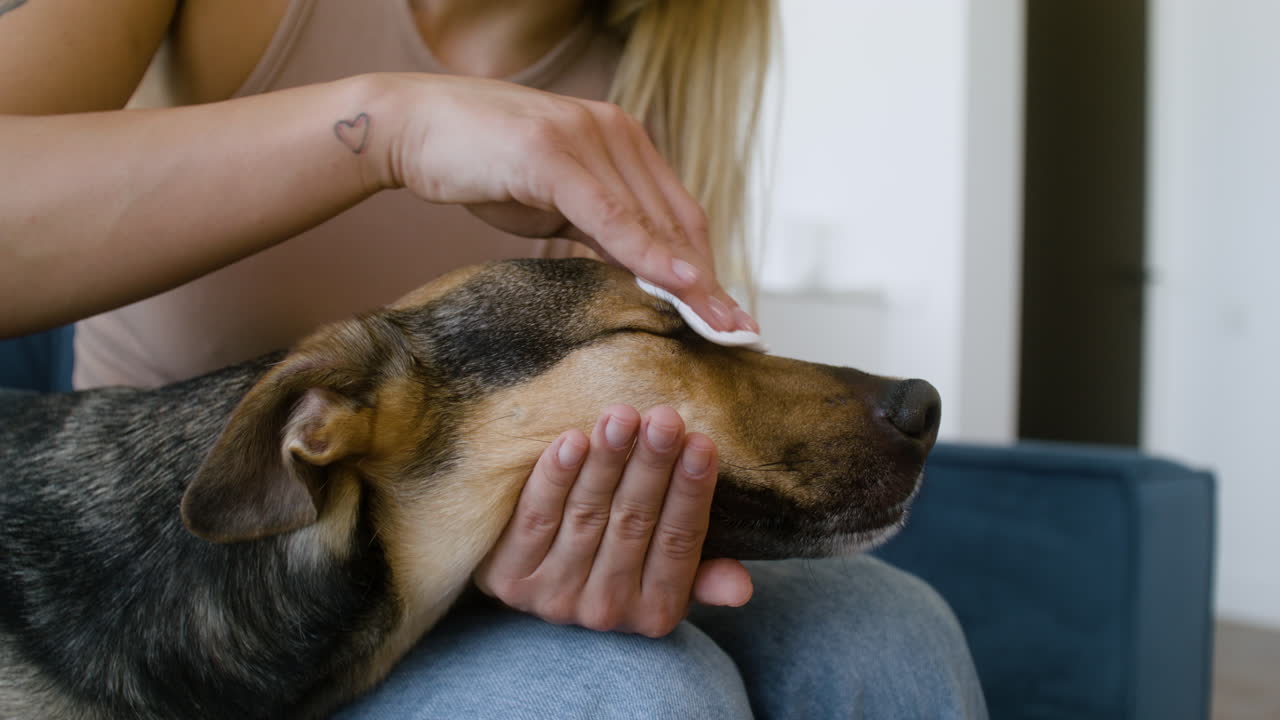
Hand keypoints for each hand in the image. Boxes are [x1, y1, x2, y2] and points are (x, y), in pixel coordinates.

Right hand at [370, 73, 754, 333]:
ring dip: (689, 277)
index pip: (677, 212)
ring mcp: (586, 137)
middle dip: (709, 281)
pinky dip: (646, 252)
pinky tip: (676, 284)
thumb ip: (599, 225)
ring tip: (717, 322)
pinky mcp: (553, 154)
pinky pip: (611, 214)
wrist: (414, 126)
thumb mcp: (555, 200)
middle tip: (737, 330)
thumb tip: (637, 267)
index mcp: (621, 138)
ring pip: (652, 219)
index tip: (726, 313)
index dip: (705, 266)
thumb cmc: (482, 162)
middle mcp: (615, 131)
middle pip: (677, 218)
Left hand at [474, 405, 752, 636]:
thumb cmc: (617, 562)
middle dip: (651, 466)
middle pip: (634, 524)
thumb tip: (742, 587)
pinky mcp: (510, 577)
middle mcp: (606, 610)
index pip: (680, 543)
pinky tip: (572, 441)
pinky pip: (537, 519)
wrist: (535, 584)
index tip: (701, 442)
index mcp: (656, 611)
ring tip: (622, 417)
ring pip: (586, 515)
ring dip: (606, 462)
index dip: (690, 493)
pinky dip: (554, 478)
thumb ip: (702, 576)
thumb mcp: (665, 576)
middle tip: (665, 419)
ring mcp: (554, 596)